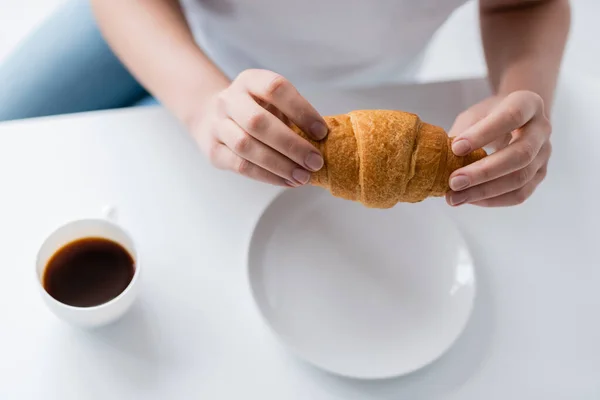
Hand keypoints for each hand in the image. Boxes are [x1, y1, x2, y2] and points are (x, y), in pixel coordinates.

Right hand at [192, 69, 327, 186]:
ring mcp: (217, 126)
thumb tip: (326, 142)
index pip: (275, 89)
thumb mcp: (274, 103)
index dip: (301, 110)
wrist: (212, 119)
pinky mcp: (214, 151)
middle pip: (258, 122)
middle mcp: (229, 100)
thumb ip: (295, 115)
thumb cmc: (256, 111)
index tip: (322, 132)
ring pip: (247, 147)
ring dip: (279, 165)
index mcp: (249, 81)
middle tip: (316, 162)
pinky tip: (287, 181)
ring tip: (303, 177)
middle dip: (291, 145)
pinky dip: (268, 176)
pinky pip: (241, 166)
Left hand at [446, 90, 551, 206]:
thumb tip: (444, 161)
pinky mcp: (539, 175)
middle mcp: (542, 129)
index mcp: (528, 103)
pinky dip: (492, 200)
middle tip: (453, 182)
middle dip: (484, 171)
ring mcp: (544, 154)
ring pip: (520, 179)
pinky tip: (470, 199)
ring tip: (455, 197)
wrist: (514, 120)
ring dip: (484, 191)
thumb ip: (463, 133)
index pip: (511, 117)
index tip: (456, 148)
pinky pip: (519, 194)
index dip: (483, 134)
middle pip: (520, 154)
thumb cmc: (489, 117)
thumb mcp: (474, 115)